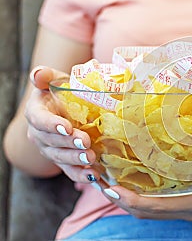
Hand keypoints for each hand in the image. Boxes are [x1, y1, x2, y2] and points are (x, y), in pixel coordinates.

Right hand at [25, 66, 99, 182]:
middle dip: (69, 143)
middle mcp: (40, 135)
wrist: (69, 107)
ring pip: (61, 158)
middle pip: (51, 142)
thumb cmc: (63, 92)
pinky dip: (82, 175)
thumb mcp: (56, 80)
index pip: (40, 119)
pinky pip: (70, 171)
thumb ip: (46, 76)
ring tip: (91, 158)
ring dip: (76, 160)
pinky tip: (95, 177)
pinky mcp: (64, 161)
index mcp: (37, 113)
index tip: (66, 127)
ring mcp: (51, 150)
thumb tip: (38, 75)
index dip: (51, 124)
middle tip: (86, 142)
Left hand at [99, 148, 191, 220]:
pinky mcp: (187, 198)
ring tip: (107, 178)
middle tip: (98, 179)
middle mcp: (187, 208)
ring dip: (126, 197)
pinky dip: (139, 193)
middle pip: (144, 211)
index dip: (130, 200)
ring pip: (148, 208)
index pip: (156, 208)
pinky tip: (132, 176)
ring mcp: (186, 205)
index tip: (110, 187)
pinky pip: (157, 201)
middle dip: (119, 199)